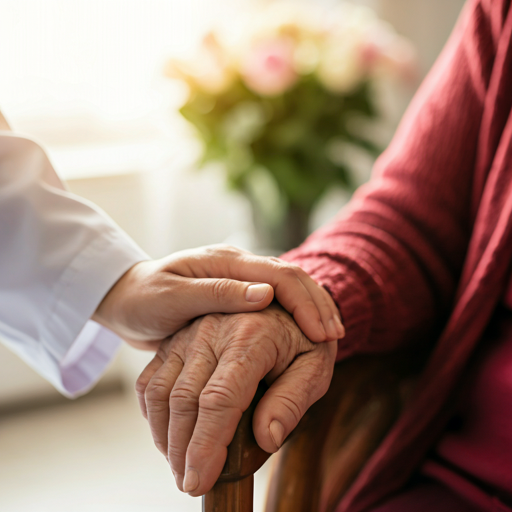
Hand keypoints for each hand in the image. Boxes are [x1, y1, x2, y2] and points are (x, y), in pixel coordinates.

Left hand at [93, 245, 343, 347]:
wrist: (126, 300)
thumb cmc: (143, 299)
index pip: (279, 274)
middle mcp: (239, 267)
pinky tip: (304, 335)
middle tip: (336, 336)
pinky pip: (276, 303)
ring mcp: (239, 282)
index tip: (322, 332)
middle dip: (317, 305)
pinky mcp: (236, 299)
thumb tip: (266, 295)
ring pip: (288, 290)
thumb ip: (216, 294)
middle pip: (292, 278)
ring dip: (310, 310)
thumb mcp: (172, 297)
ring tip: (331, 337)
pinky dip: (295, 317)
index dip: (305, 301)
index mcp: (226, 261)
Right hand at [135, 305, 337, 495]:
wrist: (280, 304)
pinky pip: (151, 380)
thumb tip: (267, 439)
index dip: (206, 445)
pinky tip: (167, 435)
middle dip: (182, 450)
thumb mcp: (314, 365)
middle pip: (185, 400)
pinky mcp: (175, 340)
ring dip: (164, 436)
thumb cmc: (301, 339)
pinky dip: (152, 413)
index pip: (220, 399)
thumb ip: (293, 400)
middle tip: (190, 484)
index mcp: (251, 337)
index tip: (199, 482)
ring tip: (179, 466)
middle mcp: (213, 331)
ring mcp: (189, 333)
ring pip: (161, 392)